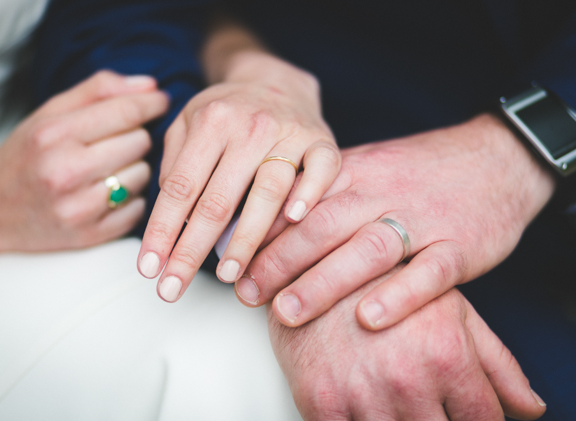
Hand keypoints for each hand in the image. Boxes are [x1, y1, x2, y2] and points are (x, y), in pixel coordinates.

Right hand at [0, 71, 167, 259]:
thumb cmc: (27, 154)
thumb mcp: (50, 113)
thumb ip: (100, 91)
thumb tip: (152, 86)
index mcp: (54, 135)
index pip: (125, 112)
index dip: (152, 104)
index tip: (161, 102)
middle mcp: (65, 172)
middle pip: (140, 143)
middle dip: (135, 138)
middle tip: (117, 142)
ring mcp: (78, 208)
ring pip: (143, 175)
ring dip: (134, 169)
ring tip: (110, 169)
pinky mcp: (90, 235)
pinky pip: (138, 208)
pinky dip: (131, 199)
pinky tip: (109, 194)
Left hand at [137, 51, 339, 302]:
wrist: (276, 81)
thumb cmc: (227, 114)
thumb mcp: (188, 125)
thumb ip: (176, 166)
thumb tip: (172, 224)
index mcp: (210, 121)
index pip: (180, 187)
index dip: (162, 231)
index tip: (149, 269)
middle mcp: (249, 126)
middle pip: (217, 200)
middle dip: (192, 251)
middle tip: (173, 291)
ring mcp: (289, 132)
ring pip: (268, 192)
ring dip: (246, 238)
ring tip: (227, 276)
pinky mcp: (323, 141)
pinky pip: (321, 170)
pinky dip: (309, 194)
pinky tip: (294, 221)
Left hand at [237, 114, 554, 329]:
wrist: (495, 158)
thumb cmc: (417, 172)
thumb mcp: (365, 169)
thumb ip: (322, 193)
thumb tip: (267, 224)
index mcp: (355, 174)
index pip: (300, 202)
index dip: (263, 236)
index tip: (233, 264)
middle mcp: (382, 194)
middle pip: (323, 226)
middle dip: (279, 262)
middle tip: (245, 293)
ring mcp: (422, 219)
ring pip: (368, 249)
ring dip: (325, 282)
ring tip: (287, 311)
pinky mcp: (459, 245)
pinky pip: (429, 272)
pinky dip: (399, 295)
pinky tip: (368, 318)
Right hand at [269, 268, 546, 419]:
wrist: (309, 262)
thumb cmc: (384, 282)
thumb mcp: (450, 308)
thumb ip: (496, 361)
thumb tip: (529, 406)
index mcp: (446, 353)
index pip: (483, 417)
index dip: (476, 416)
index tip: (460, 409)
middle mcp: (407, 379)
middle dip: (438, 418)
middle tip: (421, 397)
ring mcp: (362, 395)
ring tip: (389, 393)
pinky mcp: (322, 402)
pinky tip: (363, 406)